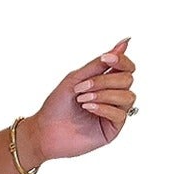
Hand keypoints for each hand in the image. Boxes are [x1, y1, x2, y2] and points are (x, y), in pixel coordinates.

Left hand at [24, 36, 136, 163]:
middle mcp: (113, 96)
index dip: (121, 60)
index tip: (106, 58)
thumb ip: (99, 63)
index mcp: (105, 82)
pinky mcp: (112, 129)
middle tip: (81, 88)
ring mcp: (114, 113)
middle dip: (104, 81)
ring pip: (128, 96)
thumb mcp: (76, 78)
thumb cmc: (57, 105)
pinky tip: (88, 109)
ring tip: (82, 100)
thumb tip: (124, 43)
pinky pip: (120, 114)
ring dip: (104, 95)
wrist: (45, 130)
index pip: (127, 67)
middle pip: (128, 79)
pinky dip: (103, 108)